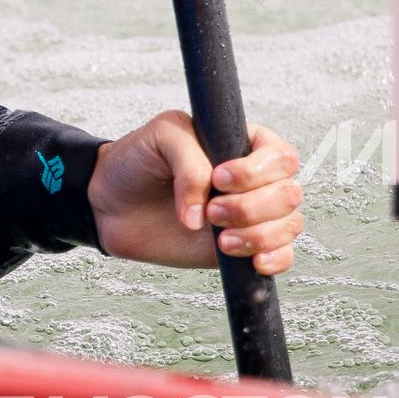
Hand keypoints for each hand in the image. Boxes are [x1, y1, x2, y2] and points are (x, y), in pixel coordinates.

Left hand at [86, 111, 303, 275]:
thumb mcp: (162, 137)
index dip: (257, 171)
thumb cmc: (138, 161)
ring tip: (219, 239)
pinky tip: (250, 260)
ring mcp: (251, 216)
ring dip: (257, 234)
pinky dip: (274, 259)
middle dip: (252, 207)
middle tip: (212, 211)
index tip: (219, 178)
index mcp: (243, 145)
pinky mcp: (244, 247)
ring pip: (289, 226)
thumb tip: (203, 216)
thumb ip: (190, 163)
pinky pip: (282, 256)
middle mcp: (255, 181)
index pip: (281, 156)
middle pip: (289, 194)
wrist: (110, 203)